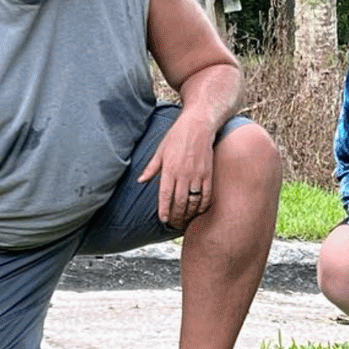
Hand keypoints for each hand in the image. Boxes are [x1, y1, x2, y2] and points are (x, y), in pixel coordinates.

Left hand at [138, 110, 214, 227]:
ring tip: (185, 220)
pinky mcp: (208, 174)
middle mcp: (183, 174)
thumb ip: (151, 168)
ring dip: (189, 213)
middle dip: (177, 216)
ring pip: (193, 201)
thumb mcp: (160, 150)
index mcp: (169, 169)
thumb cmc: (177, 136)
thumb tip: (140, 181)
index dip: (164, 210)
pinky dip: (203, 206)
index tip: (164, 220)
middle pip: (179, 201)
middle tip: (175, 223)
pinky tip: (199, 210)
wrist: (198, 125)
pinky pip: (207, 195)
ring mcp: (197, 174)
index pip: (165, 195)